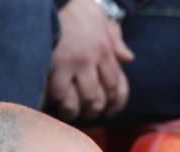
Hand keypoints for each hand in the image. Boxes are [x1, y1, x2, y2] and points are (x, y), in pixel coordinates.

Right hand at [47, 0, 133, 119]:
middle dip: (92, 110)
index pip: (116, 86)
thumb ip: (115, 40)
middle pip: (96, 98)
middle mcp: (90, 60)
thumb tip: (129, 58)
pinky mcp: (51, 64)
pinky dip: (53, 102)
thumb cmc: (76, 7)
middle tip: (87, 113)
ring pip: (75, 100)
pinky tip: (50, 104)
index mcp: (104, 50)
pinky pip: (55, 92)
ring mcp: (70, 64)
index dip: (114, 103)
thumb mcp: (101, 19)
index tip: (110, 110)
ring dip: (71, 111)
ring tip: (67, 112)